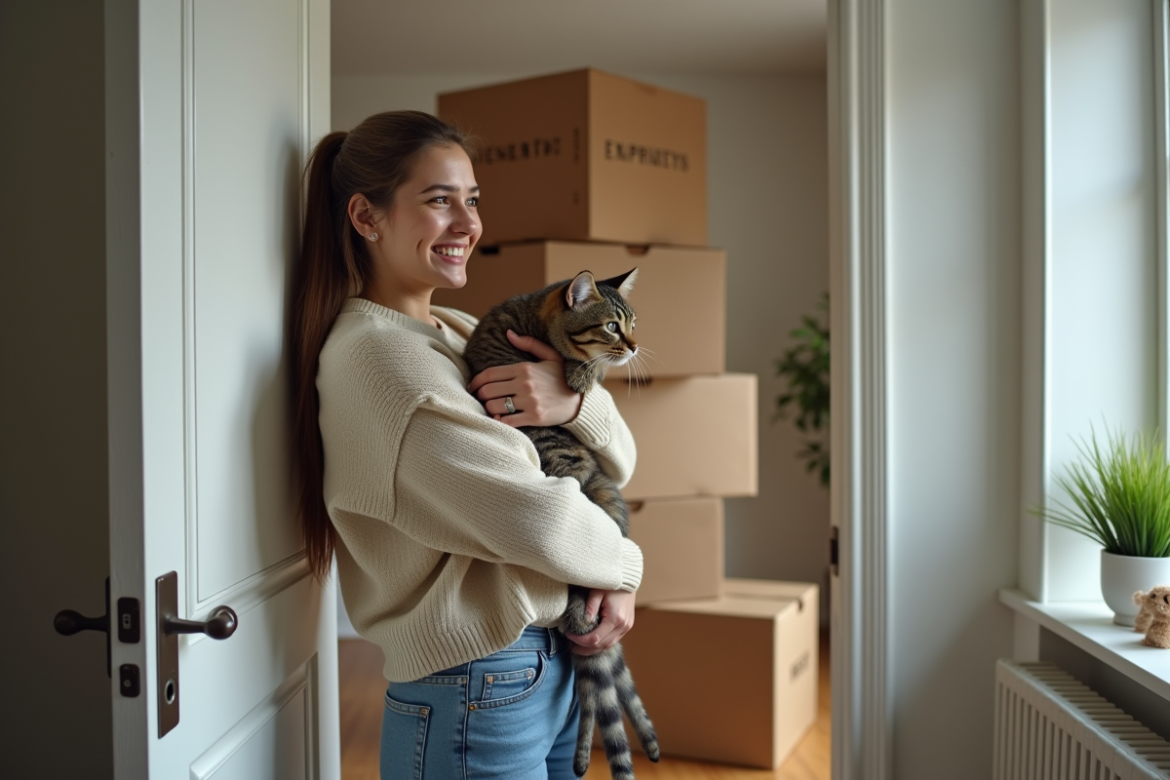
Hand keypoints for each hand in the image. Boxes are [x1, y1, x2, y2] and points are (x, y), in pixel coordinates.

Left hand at [467, 330, 582, 427]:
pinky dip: (498, 422)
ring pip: (494, 406)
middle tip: (480, 399)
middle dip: (480, 396)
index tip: (473, 387)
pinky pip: (507, 421)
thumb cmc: (562, 378)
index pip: (490, 374)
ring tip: (490, 408)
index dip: (476, 381)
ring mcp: (529, 401)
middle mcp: (525, 384)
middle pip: (488, 391)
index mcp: (525, 368)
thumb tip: (509, 333)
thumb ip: (529, 343)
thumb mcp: (550, 356)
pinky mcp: (534, 417)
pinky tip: (499, 419)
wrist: (580, 401)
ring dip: (488, 409)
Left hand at [565, 589, 635, 655]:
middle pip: (602, 645)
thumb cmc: (611, 582)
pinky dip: (601, 643)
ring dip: (593, 648)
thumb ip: (590, 607)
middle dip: (585, 648)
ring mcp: (627, 627)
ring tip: (579, 647)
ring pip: (608, 645)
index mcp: (616, 618)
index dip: (580, 640)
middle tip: (571, 646)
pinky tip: (591, 642)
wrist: (628, 577)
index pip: (595, 638)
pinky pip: (613, 640)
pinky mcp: (627, 626)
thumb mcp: (597, 591)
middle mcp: (623, 626)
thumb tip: (584, 622)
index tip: (568, 635)